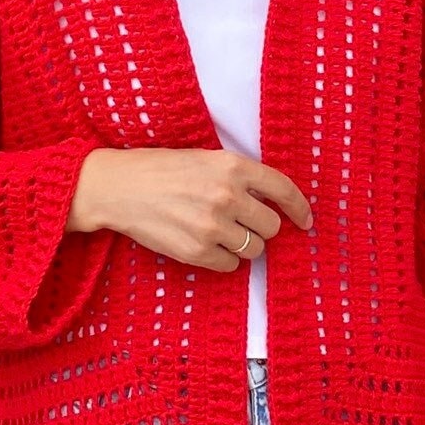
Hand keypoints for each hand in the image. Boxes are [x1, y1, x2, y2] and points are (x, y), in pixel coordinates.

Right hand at [67, 148, 312, 271]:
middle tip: (240, 223)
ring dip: (242, 245)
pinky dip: (222, 259)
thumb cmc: (159, 169)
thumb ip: (237, 177)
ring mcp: (213, 226)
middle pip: (271, 227)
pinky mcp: (197, 251)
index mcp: (232, 166)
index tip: (305, 221)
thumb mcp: (204, 158)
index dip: (299, 209)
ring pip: (254, 250)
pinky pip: (230, 266)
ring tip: (218, 233)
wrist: (118, 188)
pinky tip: (202, 244)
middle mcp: (227, 195)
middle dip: (260, 228)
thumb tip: (270, 202)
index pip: (283, 189)